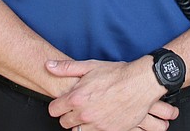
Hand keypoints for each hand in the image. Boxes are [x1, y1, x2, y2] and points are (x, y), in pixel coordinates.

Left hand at [45, 58, 178, 130]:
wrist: (140, 84)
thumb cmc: (117, 74)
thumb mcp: (90, 66)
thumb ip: (67, 68)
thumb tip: (49, 66)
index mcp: (77, 98)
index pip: (54, 110)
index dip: (58, 105)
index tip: (63, 103)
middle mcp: (85, 114)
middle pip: (64, 123)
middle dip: (69, 115)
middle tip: (78, 107)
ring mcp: (97, 125)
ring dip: (81, 123)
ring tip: (90, 112)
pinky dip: (95, 127)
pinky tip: (101, 117)